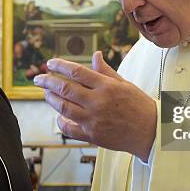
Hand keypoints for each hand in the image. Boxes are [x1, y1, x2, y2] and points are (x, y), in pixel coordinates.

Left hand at [33, 51, 156, 160]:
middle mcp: (98, 102)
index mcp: (107, 86)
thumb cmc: (139, 106)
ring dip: (51, 99)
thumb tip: (95, 55)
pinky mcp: (92, 136)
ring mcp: (94, 120)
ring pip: (63, 108)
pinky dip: (61, 122)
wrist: (150, 132)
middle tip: (38, 78)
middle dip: (47, 81)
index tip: (50, 64)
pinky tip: (59, 117)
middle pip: (65, 88)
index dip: (60, 66)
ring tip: (46, 94)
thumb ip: (106, 71)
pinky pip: (69, 129)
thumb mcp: (125, 84)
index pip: (77, 71)